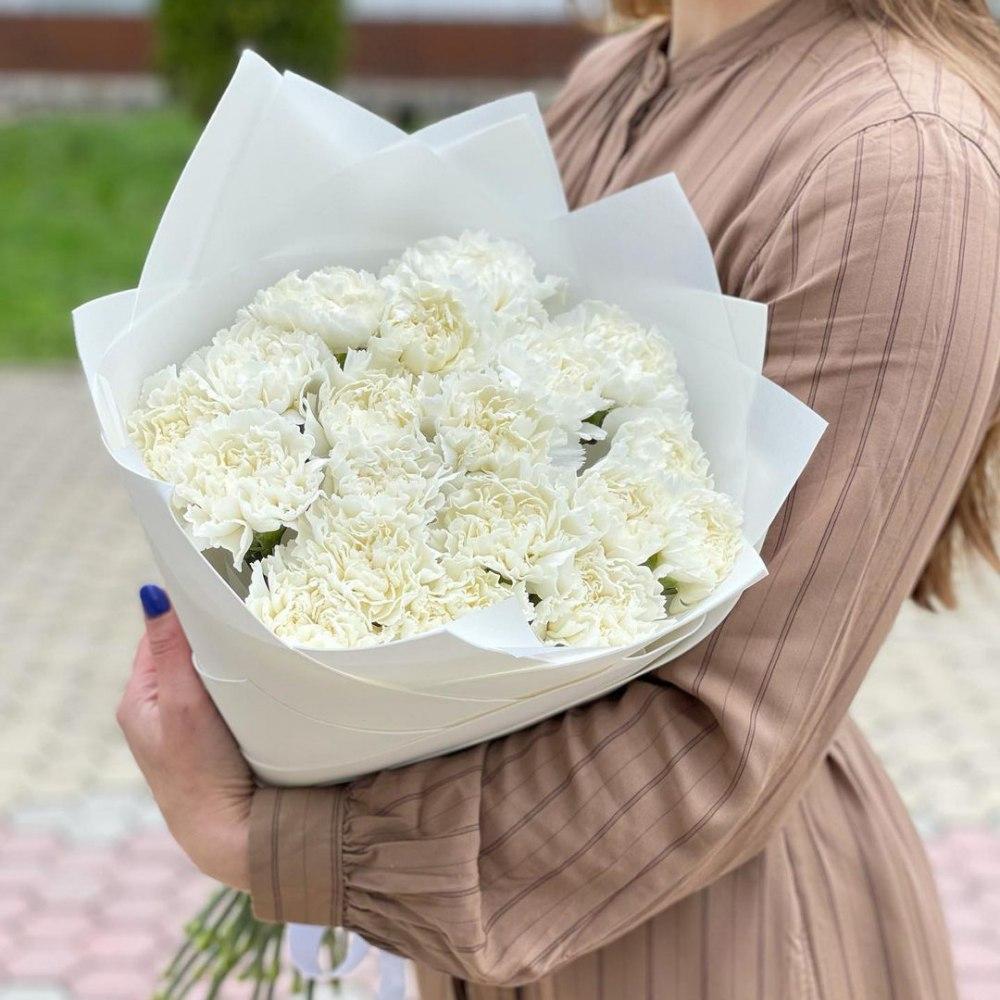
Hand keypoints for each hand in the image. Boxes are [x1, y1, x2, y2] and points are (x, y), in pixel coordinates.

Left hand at [117, 584, 253, 890]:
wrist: (228, 833)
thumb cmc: (200, 770)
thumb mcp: (184, 703)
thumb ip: (171, 650)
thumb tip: (152, 592)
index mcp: (138, 697)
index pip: (160, 634)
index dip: (188, 612)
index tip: (222, 593)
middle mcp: (155, 709)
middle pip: (184, 652)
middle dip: (210, 635)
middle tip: (247, 616)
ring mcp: (182, 726)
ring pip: (204, 674)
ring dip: (225, 659)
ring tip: (254, 643)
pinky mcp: (209, 738)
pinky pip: (219, 695)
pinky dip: (235, 682)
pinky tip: (256, 679)